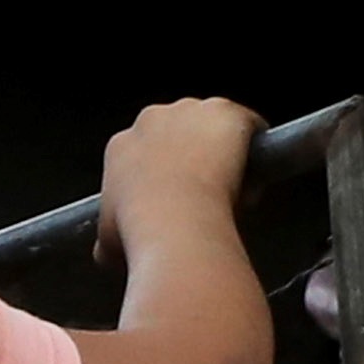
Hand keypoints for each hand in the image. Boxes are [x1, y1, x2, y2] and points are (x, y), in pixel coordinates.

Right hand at [94, 99, 264, 259]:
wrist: (174, 224)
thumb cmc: (140, 233)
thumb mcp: (108, 241)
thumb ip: (109, 236)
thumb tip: (108, 251)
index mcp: (121, 145)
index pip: (145, 148)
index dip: (162, 172)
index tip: (172, 193)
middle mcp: (153, 119)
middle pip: (180, 128)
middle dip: (192, 152)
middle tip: (202, 189)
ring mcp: (192, 112)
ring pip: (214, 126)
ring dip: (223, 149)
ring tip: (231, 184)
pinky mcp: (227, 112)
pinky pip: (249, 125)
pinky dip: (255, 145)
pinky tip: (255, 173)